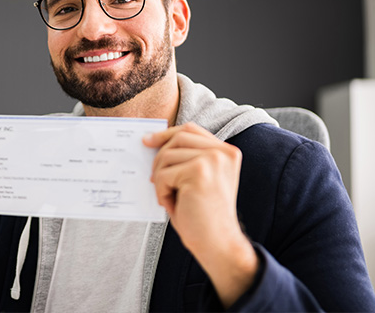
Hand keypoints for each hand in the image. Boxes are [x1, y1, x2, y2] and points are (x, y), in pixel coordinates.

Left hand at [144, 122, 257, 306]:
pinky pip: (164, 174)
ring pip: (167, 155)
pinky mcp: (199, 172)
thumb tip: (152, 142)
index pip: (191, 130)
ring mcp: (212, 160)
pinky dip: (161, 191)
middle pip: (178, 138)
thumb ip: (186, 158)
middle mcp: (223, 152)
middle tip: (155, 180)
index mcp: (226, 152)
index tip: (148, 140)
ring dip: (160, 178)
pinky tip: (170, 204)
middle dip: (160, 157)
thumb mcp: (199, 179)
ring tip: (168, 196)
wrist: (218, 244)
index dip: (167, 134)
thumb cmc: (204, 215)